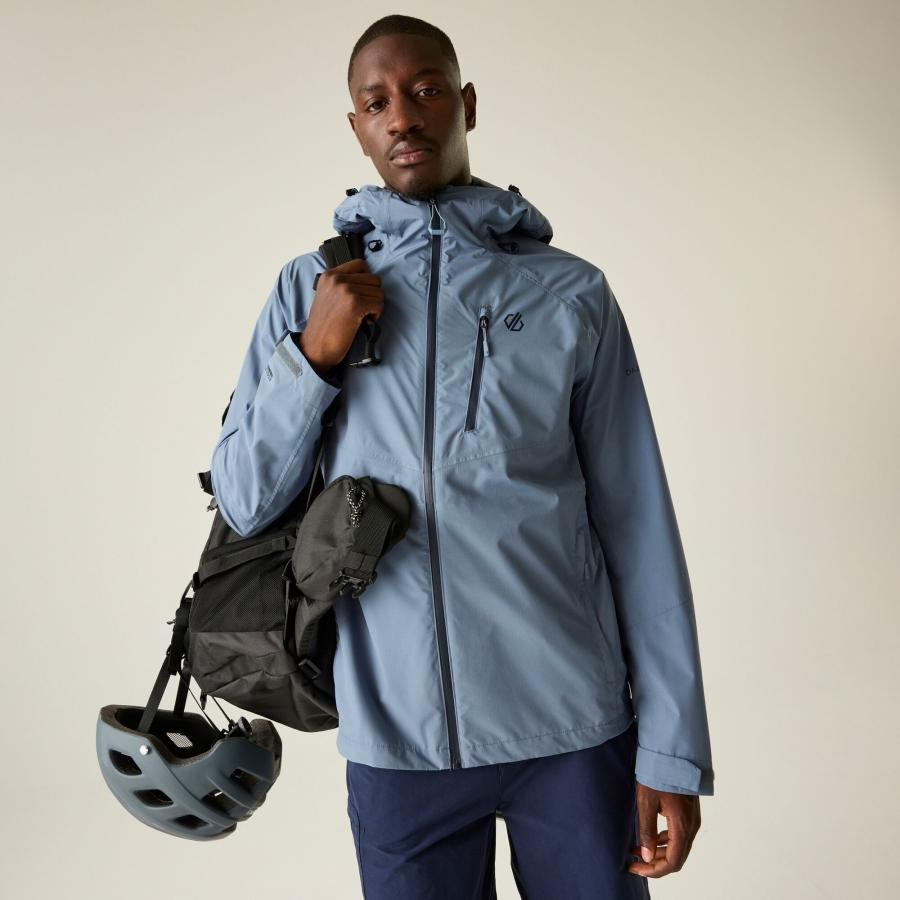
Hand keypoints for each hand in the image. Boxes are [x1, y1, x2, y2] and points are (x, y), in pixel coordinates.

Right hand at [297, 258, 383, 372]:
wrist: (316, 346)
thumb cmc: (324, 325)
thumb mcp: (327, 295)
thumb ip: (343, 284)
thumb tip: (366, 281)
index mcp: (329, 275)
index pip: (360, 264)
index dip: (367, 280)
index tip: (363, 293)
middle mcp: (337, 279)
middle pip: (374, 278)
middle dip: (372, 295)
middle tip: (363, 309)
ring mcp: (345, 290)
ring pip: (379, 292)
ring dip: (375, 306)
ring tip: (362, 316)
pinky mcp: (354, 304)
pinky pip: (379, 304)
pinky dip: (376, 315)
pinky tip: (365, 321)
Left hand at [628, 781, 700, 877]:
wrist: (672, 753)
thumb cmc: (658, 774)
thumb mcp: (646, 802)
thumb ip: (647, 831)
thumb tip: (645, 857)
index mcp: (682, 826)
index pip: (672, 861)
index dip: (654, 870)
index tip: (635, 869)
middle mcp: (691, 826)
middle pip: (676, 857)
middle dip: (654, 864)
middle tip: (633, 863)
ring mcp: (692, 819)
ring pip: (678, 847)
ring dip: (658, 852)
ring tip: (636, 850)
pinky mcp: (688, 812)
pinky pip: (678, 835)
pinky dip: (664, 841)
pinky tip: (648, 837)